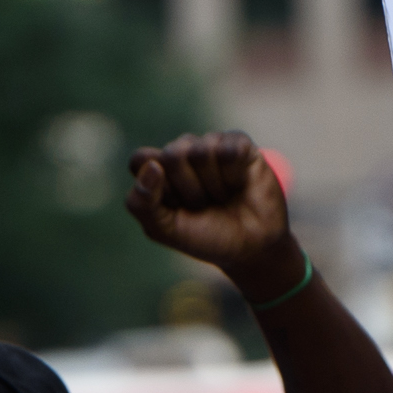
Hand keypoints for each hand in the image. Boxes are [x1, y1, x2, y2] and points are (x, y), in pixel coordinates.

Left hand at [127, 132, 303, 302]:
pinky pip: (228, 151)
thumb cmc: (206, 237)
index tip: (173, 206)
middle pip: (172, 154)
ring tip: (223, 196)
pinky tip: (239, 183)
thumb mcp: (165, 230)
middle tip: (203, 204)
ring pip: (201, 152)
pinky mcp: (239, 143)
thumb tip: (152, 166)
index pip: (140, 159)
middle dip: (189, 189)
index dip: (156, 185)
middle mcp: (182, 152)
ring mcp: (211, 145)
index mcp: (158, 170)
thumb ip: (142, 203)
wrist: (252, 248)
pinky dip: (234, 176)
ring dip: (214, 185)